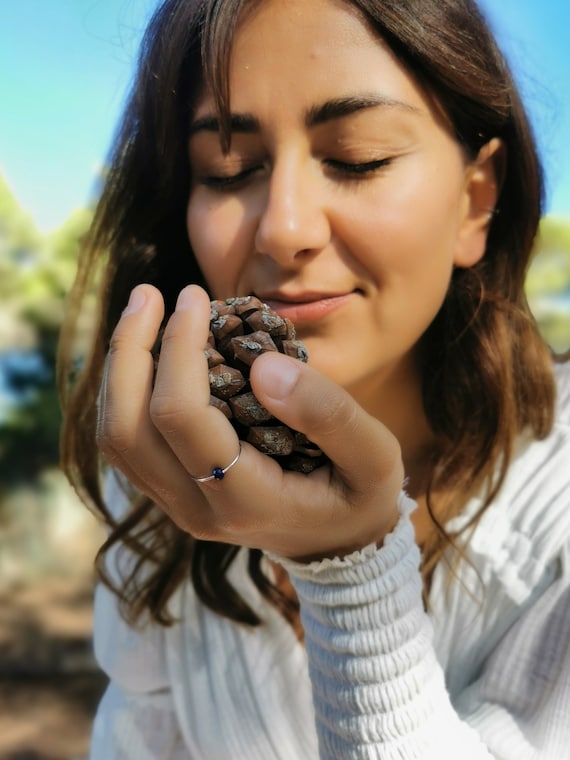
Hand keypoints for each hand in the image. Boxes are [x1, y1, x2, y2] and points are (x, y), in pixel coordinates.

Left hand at [96, 283, 403, 560]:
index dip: (178, 349)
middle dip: (129, 351)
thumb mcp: (374, 456)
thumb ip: (329, 414)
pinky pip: (128, 441)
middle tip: (149, 294)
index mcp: (245, 500)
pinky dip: (128, 389)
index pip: (182, 418)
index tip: (195, 298)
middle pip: (127, 430)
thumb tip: (263, 365)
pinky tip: (149, 351)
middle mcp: (196, 509)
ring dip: (119, 368)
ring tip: (143, 311)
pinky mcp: (171, 492)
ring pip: (116, 437)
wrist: (337, 544)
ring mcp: (176, 505)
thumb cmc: (359, 496)